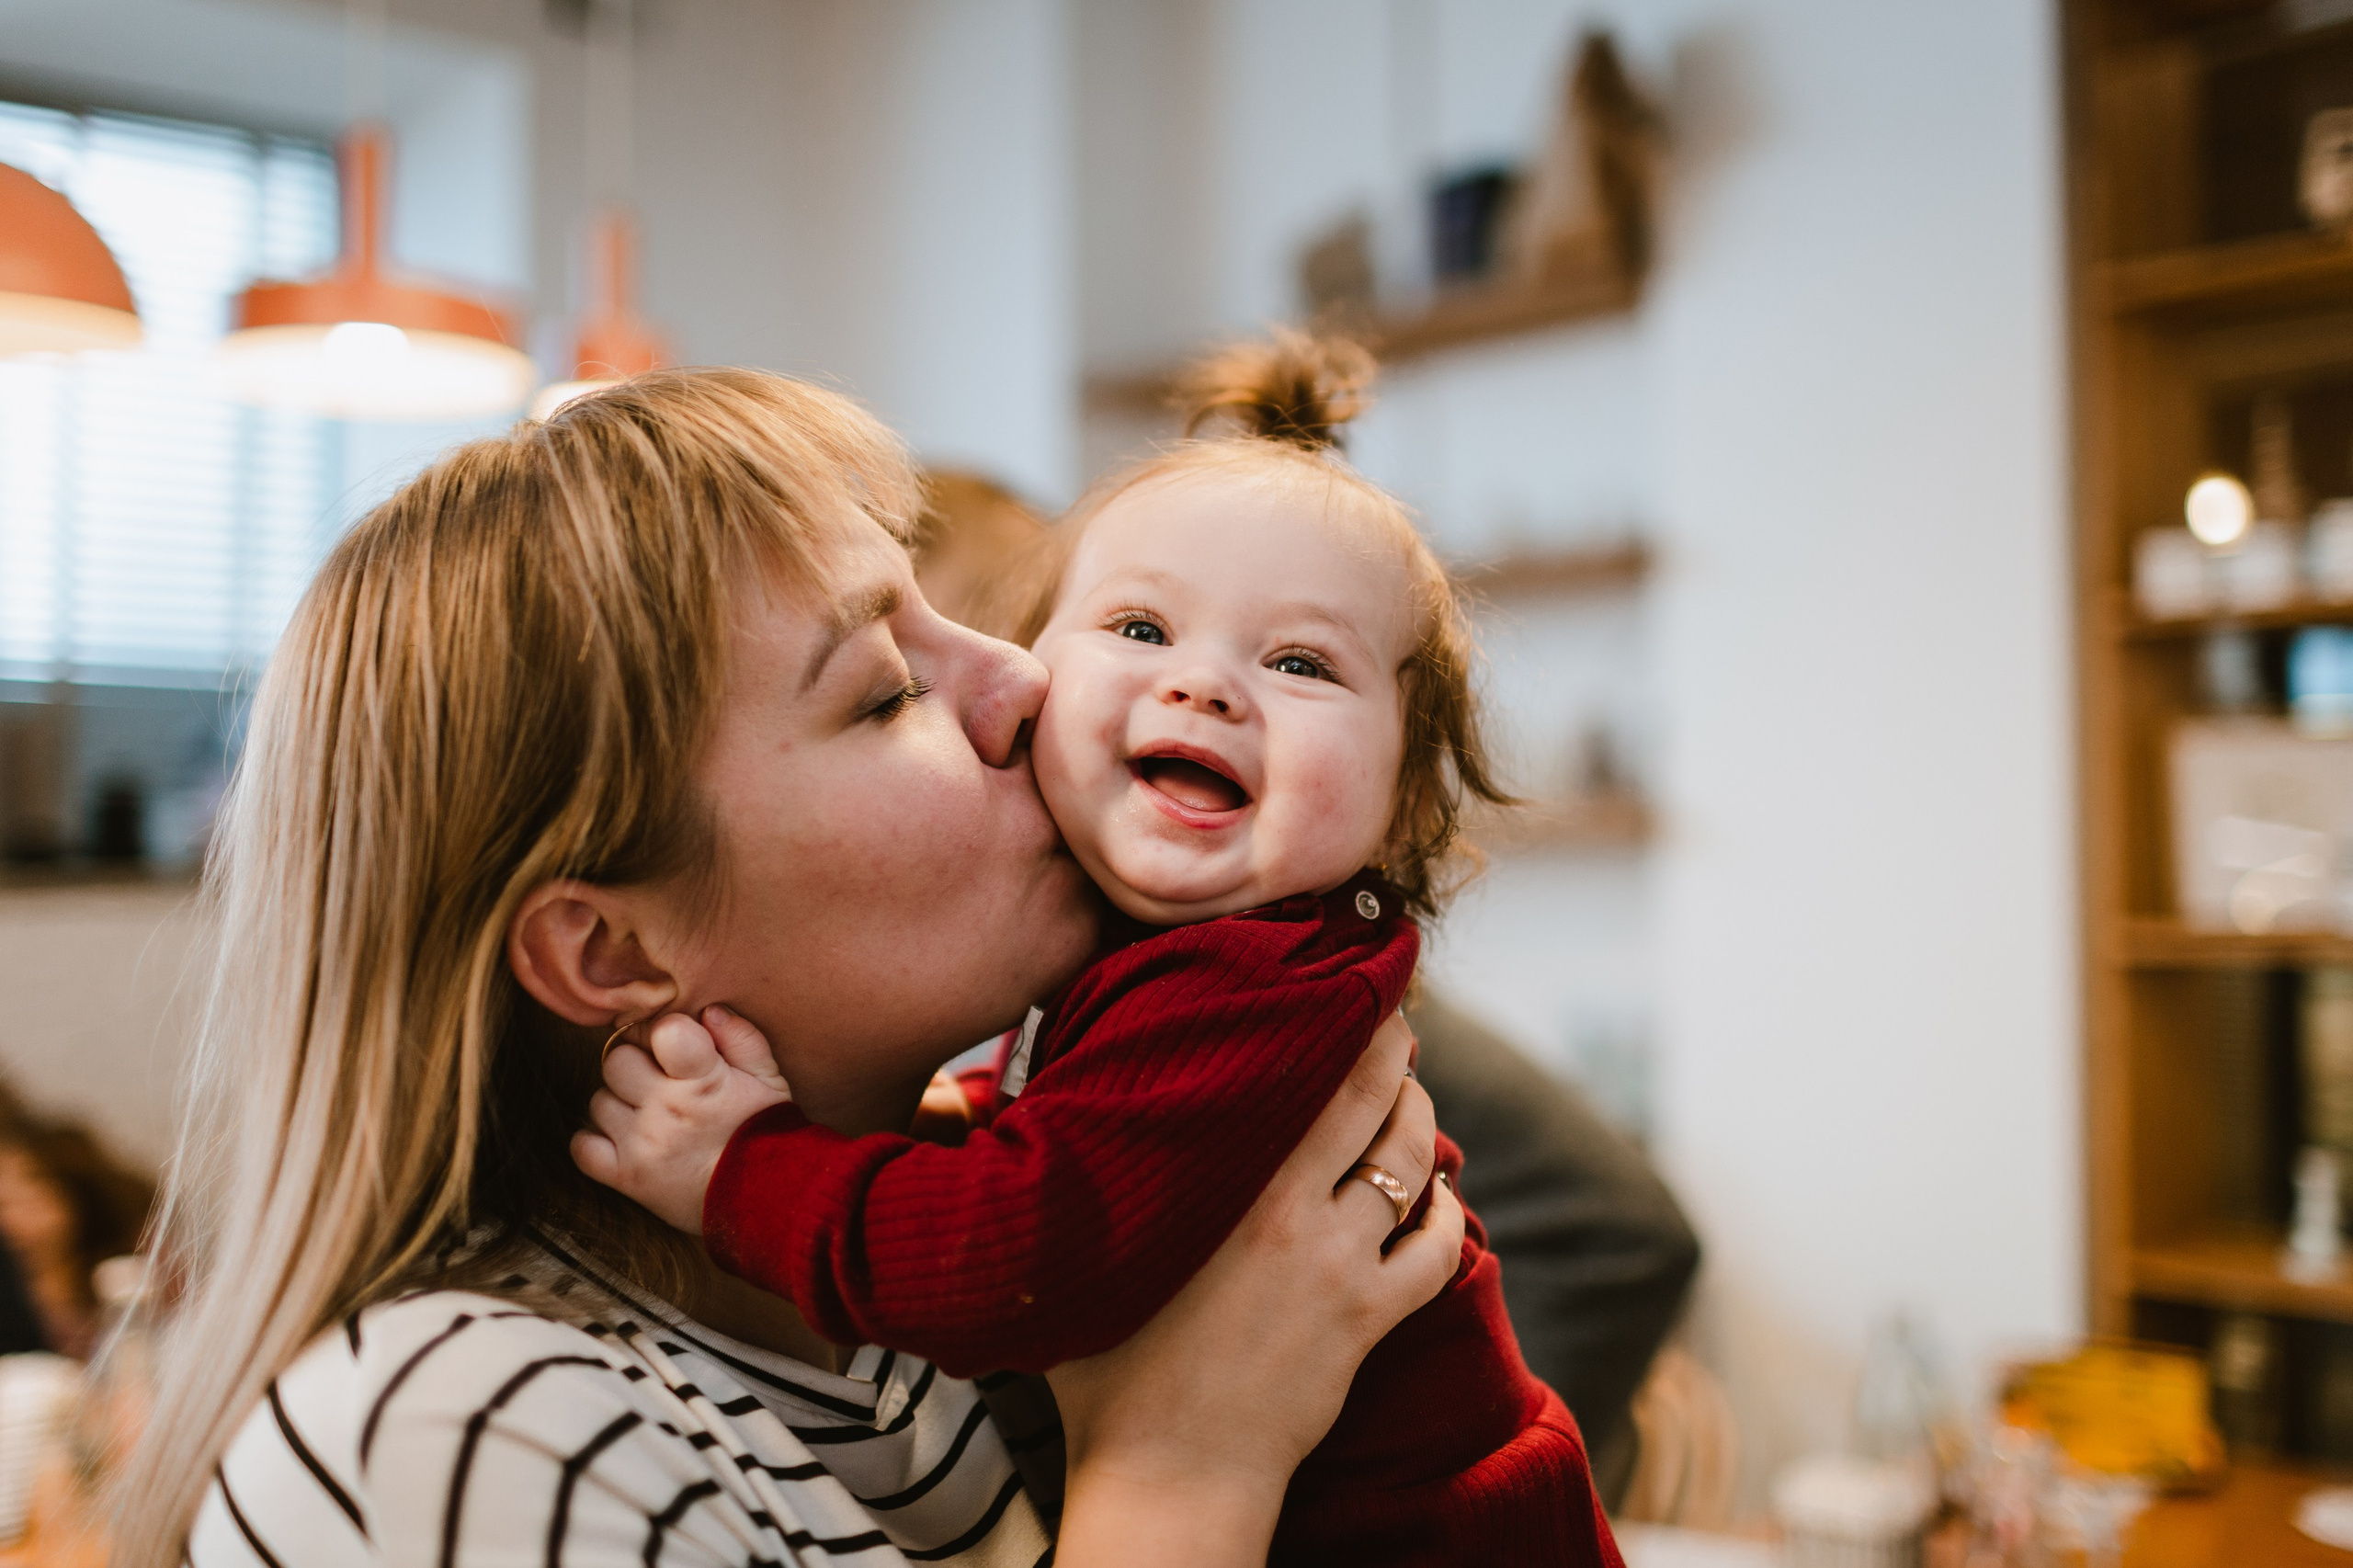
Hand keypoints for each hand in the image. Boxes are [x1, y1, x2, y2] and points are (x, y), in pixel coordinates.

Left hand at [570, 1005, 791, 1233]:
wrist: (766, 1201)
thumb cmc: (766, 1133)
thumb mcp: (769, 1079)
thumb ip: (742, 1039)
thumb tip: (708, 1011)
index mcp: (704, 1080)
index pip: (664, 1030)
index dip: (664, 1031)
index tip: (675, 1046)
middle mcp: (666, 1109)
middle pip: (617, 1061)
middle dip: (636, 1066)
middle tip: (659, 1082)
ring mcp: (641, 1144)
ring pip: (599, 1101)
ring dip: (619, 1105)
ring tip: (648, 1117)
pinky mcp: (625, 1177)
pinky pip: (582, 1147)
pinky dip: (595, 1141)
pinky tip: (622, 1140)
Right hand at [1047, 1011, 1462, 1566]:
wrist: (1165, 1475)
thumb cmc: (1102, 1368)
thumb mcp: (1069, 1250)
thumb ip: (1049, 1164)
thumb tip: (989, 1092)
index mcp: (1225, 1180)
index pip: (1304, 1066)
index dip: (1338, 1015)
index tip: (1340, 979)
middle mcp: (1293, 1211)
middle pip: (1375, 1098)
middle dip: (1393, 1047)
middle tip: (1391, 1016)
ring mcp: (1340, 1267)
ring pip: (1414, 1163)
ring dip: (1421, 1120)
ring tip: (1410, 1096)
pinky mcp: (1368, 1321)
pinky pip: (1438, 1250)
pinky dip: (1444, 1212)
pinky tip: (1432, 1194)